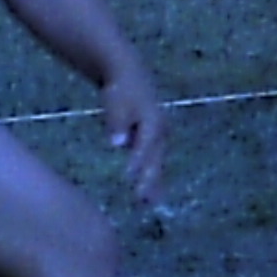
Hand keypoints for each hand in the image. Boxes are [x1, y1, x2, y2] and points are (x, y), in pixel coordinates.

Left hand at [100, 60, 168, 204]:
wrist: (129, 74)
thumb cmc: (121, 89)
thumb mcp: (116, 103)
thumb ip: (117, 124)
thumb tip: (118, 144)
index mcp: (153, 122)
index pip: (144, 146)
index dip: (137, 162)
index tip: (129, 178)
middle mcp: (160, 131)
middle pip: (155, 158)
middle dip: (151, 179)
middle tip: (144, 200)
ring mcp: (159, 136)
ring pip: (157, 162)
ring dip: (154, 182)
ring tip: (151, 203)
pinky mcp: (154, 139)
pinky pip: (154, 160)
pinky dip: (151, 175)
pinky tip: (149, 193)